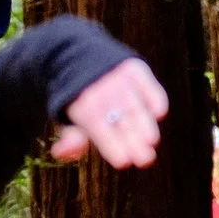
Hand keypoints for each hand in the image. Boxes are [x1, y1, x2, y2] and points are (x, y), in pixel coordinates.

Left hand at [50, 57, 168, 166]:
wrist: (76, 55)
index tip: (123, 162)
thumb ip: (71, 136)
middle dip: (132, 139)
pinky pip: (146, 83)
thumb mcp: (70, 116)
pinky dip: (153, 96)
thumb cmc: (79, 97)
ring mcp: (117, 77)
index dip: (110, 145)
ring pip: (133, 103)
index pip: (96, 127)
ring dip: (144, 122)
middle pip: (118, 118)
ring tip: (152, 140)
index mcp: (81, 104)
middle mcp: (99, 89)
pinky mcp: (133, 67)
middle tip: (145, 160)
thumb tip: (60, 153)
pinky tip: (158, 113)